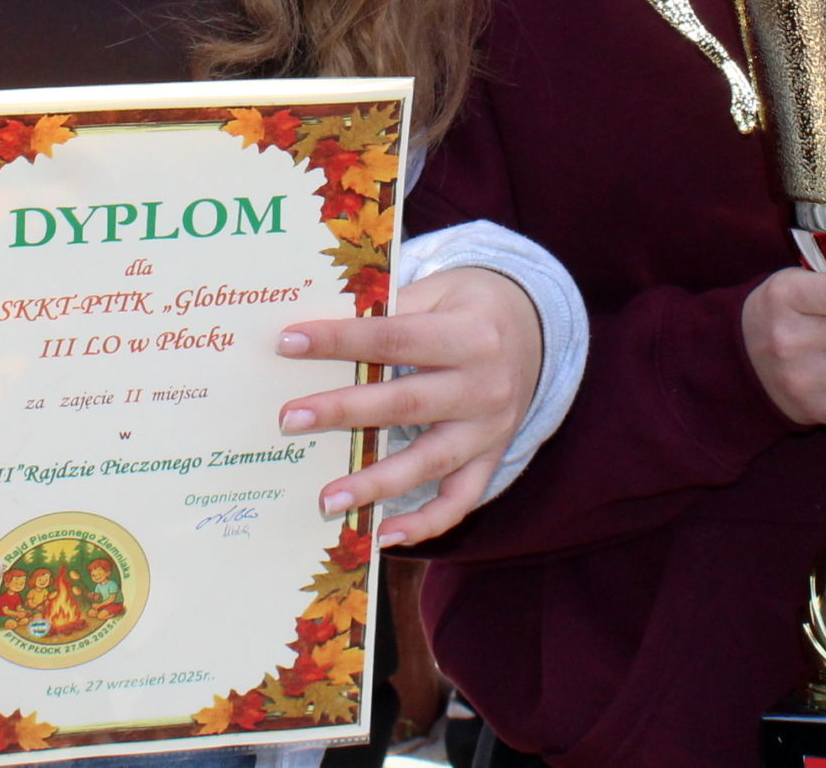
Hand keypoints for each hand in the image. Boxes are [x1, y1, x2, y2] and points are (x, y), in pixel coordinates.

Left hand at [272, 266, 541, 547]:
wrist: (537, 329)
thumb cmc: (470, 305)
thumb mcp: (441, 290)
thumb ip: (392, 309)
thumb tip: (320, 328)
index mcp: (471, 334)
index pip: (394, 337)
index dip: (340, 340)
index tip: (289, 342)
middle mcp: (485, 386)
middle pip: (407, 403)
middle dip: (345, 412)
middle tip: (290, 420)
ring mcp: (491, 429)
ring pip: (430, 462)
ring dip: (376, 483)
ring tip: (327, 498)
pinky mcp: (492, 458)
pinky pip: (460, 499)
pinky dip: (426, 523)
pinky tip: (383, 534)